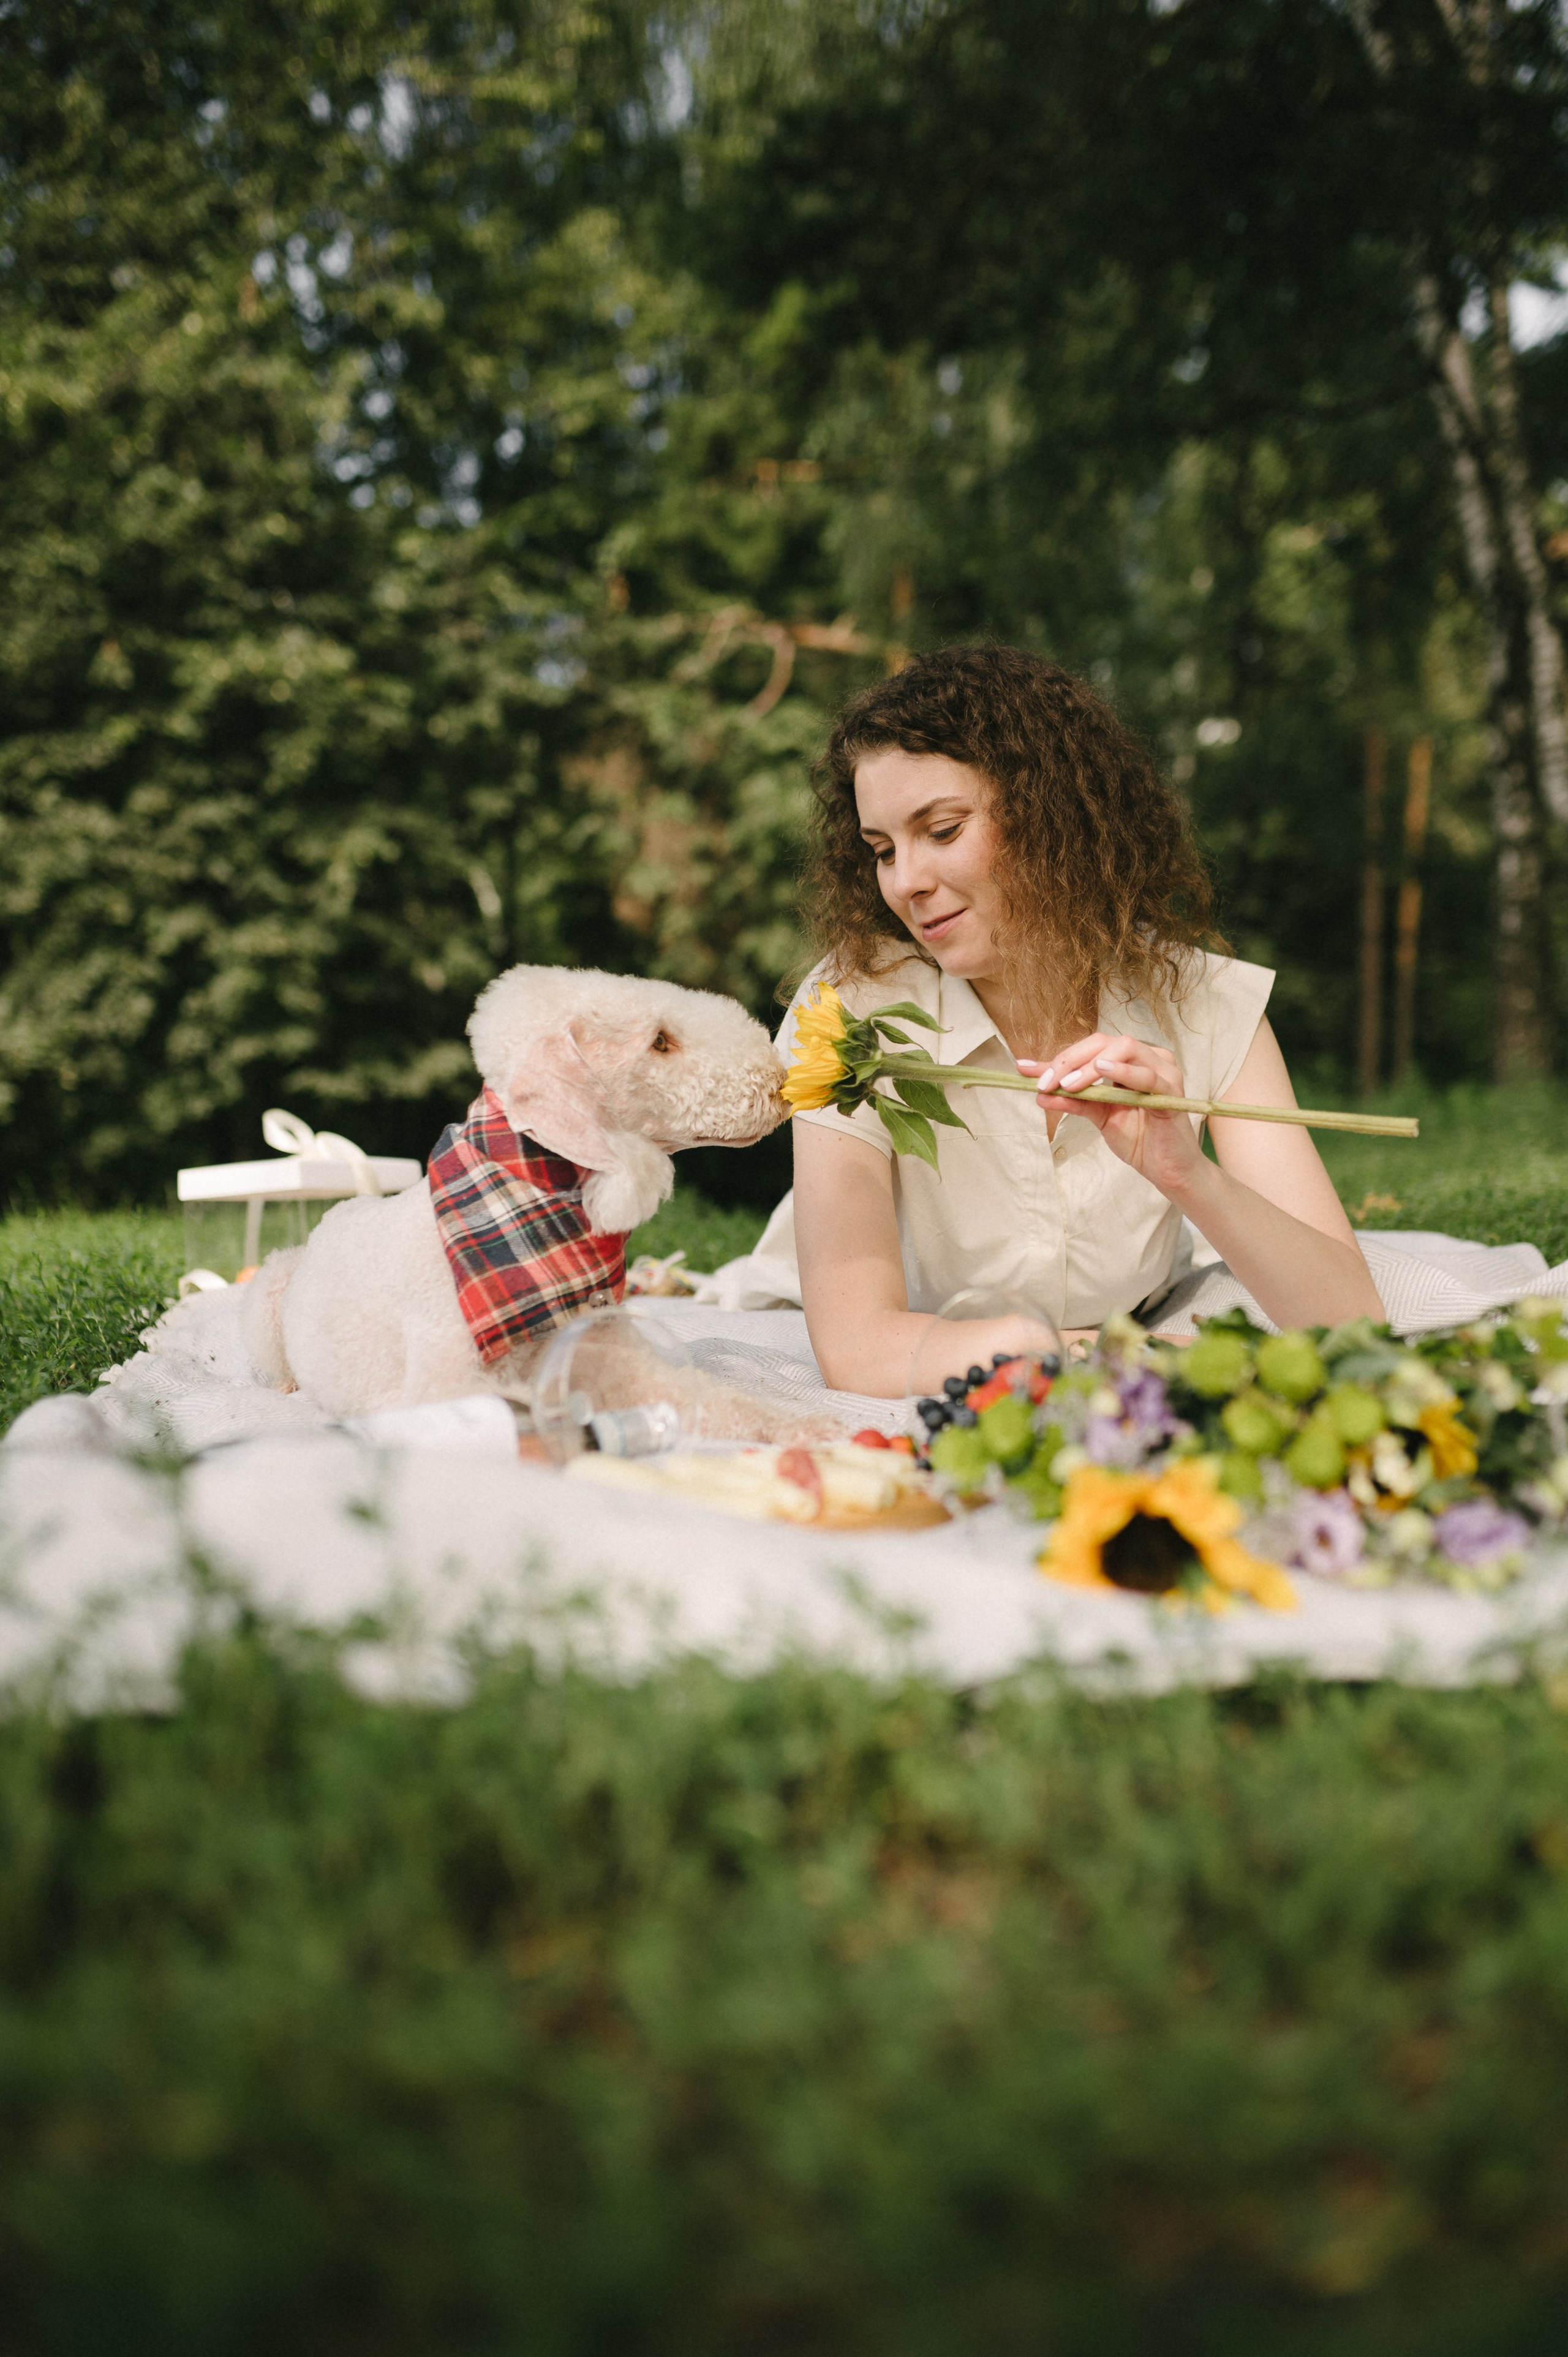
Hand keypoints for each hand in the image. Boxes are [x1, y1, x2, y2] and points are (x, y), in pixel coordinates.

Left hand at [1016, 1032, 1203, 1193]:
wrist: (1166, 1169)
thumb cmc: (1138, 1138)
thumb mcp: (1098, 1116)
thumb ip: (1073, 1101)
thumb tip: (1039, 1093)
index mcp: (1130, 1061)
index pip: (1091, 1048)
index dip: (1060, 1058)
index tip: (1028, 1072)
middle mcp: (1149, 1058)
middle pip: (1105, 1042)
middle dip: (1071, 1060)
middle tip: (1047, 1082)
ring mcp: (1163, 1071)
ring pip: (1126, 1049)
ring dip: (1091, 1065)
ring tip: (1068, 1084)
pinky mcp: (1172, 1092)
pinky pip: (1148, 1076)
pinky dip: (1124, 1072)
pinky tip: (1102, 1071)